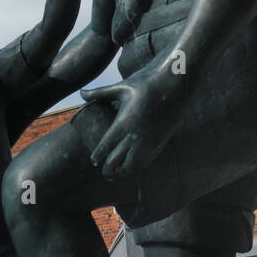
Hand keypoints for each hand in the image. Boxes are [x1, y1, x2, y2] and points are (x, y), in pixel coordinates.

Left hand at [79, 64, 189, 178]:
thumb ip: (99, 93)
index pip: (106, 147)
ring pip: (134, 165)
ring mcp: (149, 141)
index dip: (98, 157)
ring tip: (118, 172)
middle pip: (117, 161)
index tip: (94, 161)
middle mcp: (135, 136)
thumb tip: (81, 92)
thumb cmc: (145, 84)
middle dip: (109, 169)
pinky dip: (139, 166)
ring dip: (124, 170)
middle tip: (104, 172)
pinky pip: (148, 160)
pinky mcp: (161, 142)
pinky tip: (135, 166)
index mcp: (123, 124)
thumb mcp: (120, 88)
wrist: (175, 85)